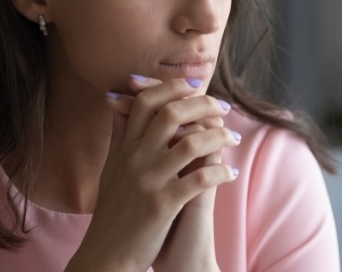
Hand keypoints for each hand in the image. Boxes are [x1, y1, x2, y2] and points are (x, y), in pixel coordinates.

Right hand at [65, 76, 238, 270]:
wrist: (107, 254)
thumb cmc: (113, 211)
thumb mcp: (110, 167)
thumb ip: (118, 133)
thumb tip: (116, 100)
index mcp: (124, 148)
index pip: (147, 102)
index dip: (172, 88)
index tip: (195, 87)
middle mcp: (134, 159)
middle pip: (171, 114)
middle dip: (203, 104)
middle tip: (223, 107)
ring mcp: (149, 181)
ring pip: (191, 143)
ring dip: (220, 136)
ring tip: (234, 138)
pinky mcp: (163, 205)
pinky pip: (200, 180)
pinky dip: (221, 172)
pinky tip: (232, 172)